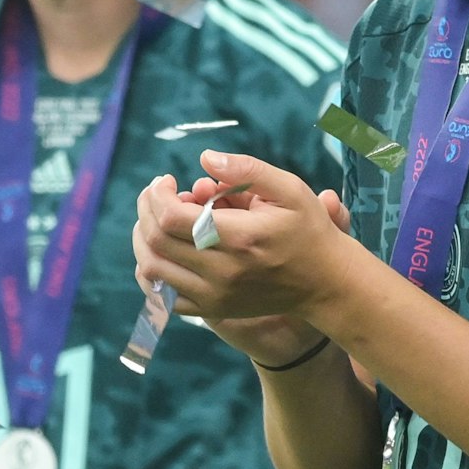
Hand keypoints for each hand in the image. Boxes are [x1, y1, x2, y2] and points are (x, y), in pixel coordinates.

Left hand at [133, 153, 361, 323]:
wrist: (325, 282)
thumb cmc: (308, 229)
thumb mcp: (289, 189)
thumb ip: (246, 169)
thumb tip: (204, 158)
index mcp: (240, 237)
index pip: (172, 218)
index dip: (158, 195)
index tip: (167, 180)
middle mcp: (223, 271)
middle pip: (156, 241)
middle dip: (146, 210)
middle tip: (156, 193)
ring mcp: (215, 295)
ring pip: (152, 270)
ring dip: (143, 239)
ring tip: (155, 219)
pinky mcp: (212, 310)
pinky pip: (162, 297)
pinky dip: (151, 272)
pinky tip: (161, 251)